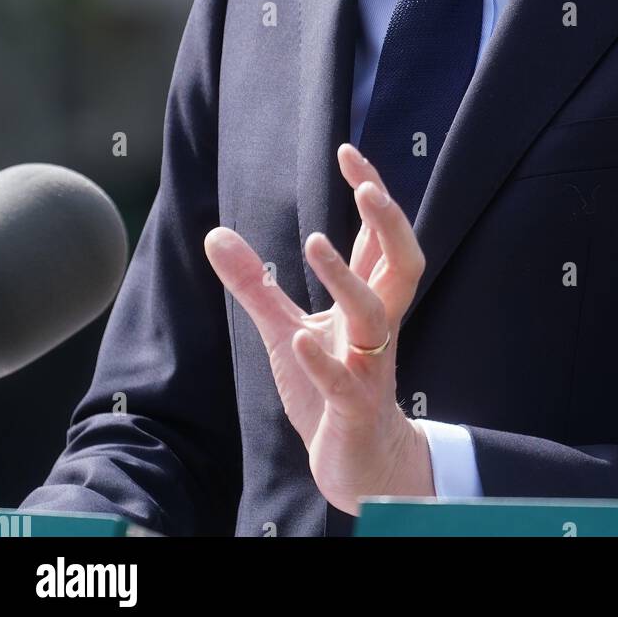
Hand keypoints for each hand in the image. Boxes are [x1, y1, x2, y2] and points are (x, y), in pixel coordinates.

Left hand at [203, 142, 432, 515]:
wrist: (358, 464)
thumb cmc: (329, 388)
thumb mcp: (284, 328)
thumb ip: (255, 283)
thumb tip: (214, 233)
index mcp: (367, 302)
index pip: (379, 238)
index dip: (372, 194)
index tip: (350, 152)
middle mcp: (377, 326)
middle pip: (403, 264)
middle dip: (389, 223)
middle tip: (364, 187)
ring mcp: (369, 367)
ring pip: (375, 316)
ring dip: (346, 279)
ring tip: (314, 241)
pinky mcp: (353, 409)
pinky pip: (346, 385)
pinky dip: (324, 364)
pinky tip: (298, 342)